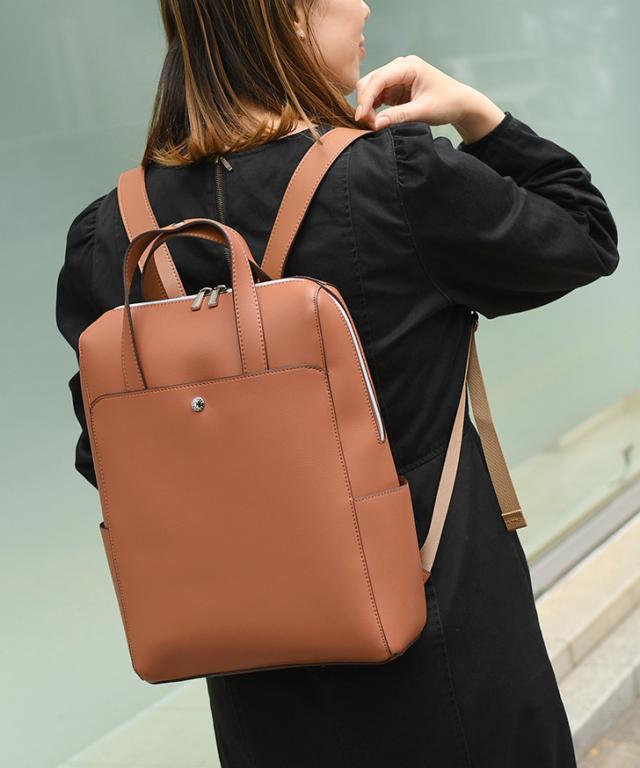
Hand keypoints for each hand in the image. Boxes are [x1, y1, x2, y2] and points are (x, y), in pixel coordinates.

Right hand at [354, 55, 505, 142]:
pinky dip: (372, 108)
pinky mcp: (395, 88)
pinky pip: (376, 96)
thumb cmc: (447, 103)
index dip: (366, 98)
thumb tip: (375, 124)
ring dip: (367, 106)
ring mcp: (396, 77)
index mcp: (409, 66)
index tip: (360, 117)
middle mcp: (400, 67)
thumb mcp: (423, 111)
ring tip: (372, 124)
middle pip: (370, 81)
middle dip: (365, 102)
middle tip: (368, 125)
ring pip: (370, 88)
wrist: (460, 104)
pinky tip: (375, 120)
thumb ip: (399, 116)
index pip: (379, 79)